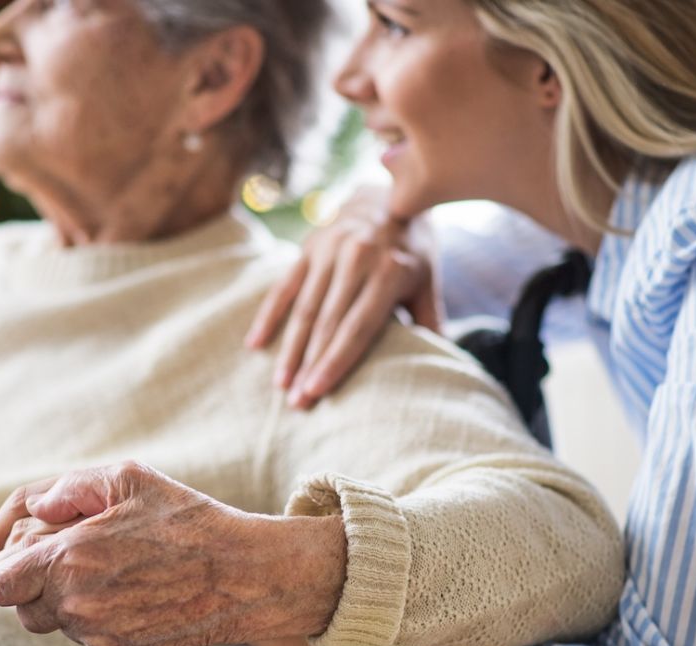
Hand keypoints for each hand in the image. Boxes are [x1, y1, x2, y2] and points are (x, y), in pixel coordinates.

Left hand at [0, 462, 345, 645]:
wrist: (245, 575)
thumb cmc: (190, 522)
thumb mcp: (129, 479)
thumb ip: (68, 488)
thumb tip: (35, 508)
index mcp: (68, 560)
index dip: (5, 569)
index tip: (19, 562)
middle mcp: (77, 606)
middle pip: (23, 609)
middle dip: (38, 585)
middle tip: (76, 561)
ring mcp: (99, 638)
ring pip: (59, 627)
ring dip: (72, 604)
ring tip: (117, 575)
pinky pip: (92, 644)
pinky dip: (104, 624)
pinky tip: (137, 597)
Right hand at [246, 188, 441, 409]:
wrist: (387, 192)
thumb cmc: (411, 248)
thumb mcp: (427, 279)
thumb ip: (429, 320)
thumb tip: (440, 366)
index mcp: (390, 271)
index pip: (358, 327)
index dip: (336, 361)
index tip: (317, 391)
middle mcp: (357, 258)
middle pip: (327, 323)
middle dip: (310, 366)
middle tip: (296, 404)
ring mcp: (329, 250)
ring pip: (304, 310)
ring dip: (290, 350)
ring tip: (280, 386)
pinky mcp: (308, 247)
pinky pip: (284, 286)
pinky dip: (268, 316)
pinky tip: (255, 345)